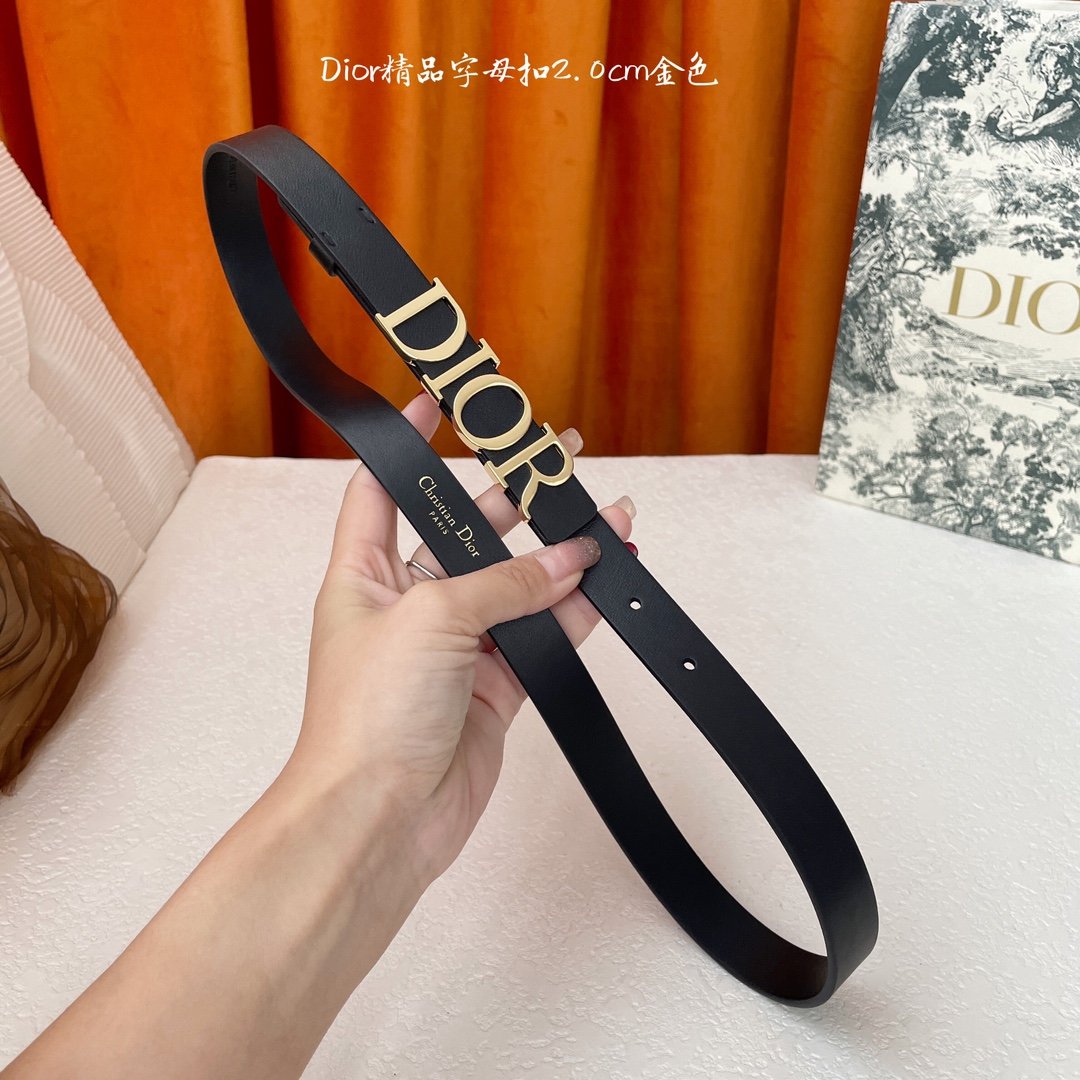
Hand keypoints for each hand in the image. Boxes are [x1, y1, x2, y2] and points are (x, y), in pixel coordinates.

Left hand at [287, 390, 636, 887]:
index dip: (405, 447)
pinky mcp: (494, 687)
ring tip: (606, 516)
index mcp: (364, 575)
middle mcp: (409, 604)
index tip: (436, 405)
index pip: (380, 490)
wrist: (382, 819)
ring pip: (517, 584)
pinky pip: (542, 634)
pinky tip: (604, 579)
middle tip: (554, 458)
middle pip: (466, 532)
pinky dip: (575, 610)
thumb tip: (568, 560)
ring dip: (560, 553)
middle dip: (512, 495)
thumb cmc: (367, 717)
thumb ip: (505, 583)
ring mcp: (455, 647)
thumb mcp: (432, 620)